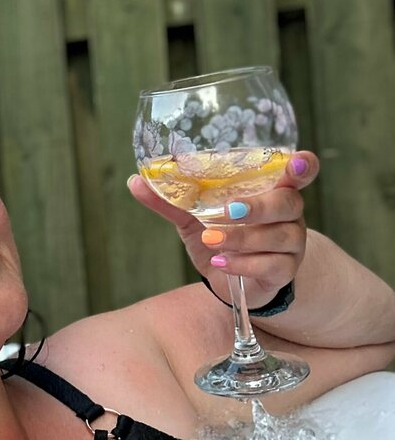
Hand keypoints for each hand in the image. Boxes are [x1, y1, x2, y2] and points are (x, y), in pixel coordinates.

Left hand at [127, 151, 319, 308]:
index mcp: (271, 189)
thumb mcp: (193, 218)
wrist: (228, 278)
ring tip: (212, 241)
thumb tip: (135, 181)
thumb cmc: (219, 236)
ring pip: (279, 236)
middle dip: (258, 207)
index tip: (296, 162)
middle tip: (228, 211)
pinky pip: (272, 265)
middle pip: (288, 203)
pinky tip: (221, 261)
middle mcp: (288, 214)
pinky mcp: (284, 270)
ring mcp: (291, 243)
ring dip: (242, 238)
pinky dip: (244, 263)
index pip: (300, 171)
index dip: (303, 165)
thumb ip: (172, 200)